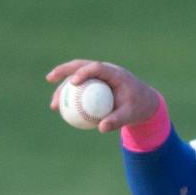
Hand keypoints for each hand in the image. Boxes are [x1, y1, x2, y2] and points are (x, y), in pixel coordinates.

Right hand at [46, 59, 160, 133]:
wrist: (145, 104)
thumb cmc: (139, 108)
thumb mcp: (131, 115)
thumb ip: (117, 120)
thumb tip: (101, 128)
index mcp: (115, 73)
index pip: (96, 68)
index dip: (83, 72)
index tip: (73, 82)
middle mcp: (105, 71)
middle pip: (80, 65)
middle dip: (63, 70)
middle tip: (50, 79)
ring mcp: (99, 76)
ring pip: (76, 77)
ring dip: (63, 87)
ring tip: (54, 104)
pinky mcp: (96, 83)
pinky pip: (80, 88)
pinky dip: (70, 96)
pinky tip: (61, 109)